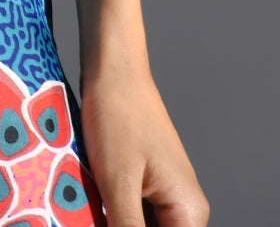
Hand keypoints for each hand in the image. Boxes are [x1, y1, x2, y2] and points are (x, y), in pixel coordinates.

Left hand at [79, 60, 207, 226]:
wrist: (112, 68)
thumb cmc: (119, 116)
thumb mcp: (119, 184)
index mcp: (189, 212)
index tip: (111, 223)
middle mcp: (184, 209)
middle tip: (95, 213)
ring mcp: (164, 196)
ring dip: (113, 222)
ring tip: (94, 205)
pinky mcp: (145, 185)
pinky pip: (130, 216)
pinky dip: (111, 215)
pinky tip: (91, 205)